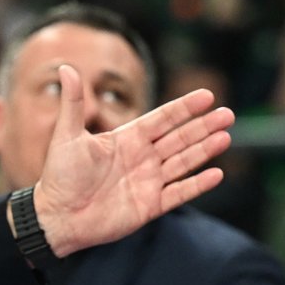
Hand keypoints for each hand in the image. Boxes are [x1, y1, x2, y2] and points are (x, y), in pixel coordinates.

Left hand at [30, 66, 233, 258]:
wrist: (57, 217)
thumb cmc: (59, 176)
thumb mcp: (66, 135)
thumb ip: (73, 103)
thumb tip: (66, 67)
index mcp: (126, 139)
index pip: (162, 119)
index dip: (184, 108)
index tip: (207, 95)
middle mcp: (141, 158)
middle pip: (179, 138)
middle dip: (203, 126)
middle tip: (228, 114)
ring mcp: (148, 182)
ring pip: (184, 162)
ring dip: (205, 150)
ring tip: (226, 136)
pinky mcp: (150, 206)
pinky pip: (179, 193)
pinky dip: (197, 184)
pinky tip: (216, 173)